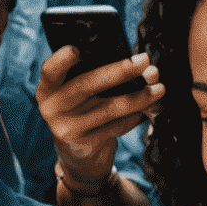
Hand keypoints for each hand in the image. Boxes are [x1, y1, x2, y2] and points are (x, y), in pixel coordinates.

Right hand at [37, 46, 162, 193]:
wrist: (76, 156)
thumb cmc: (79, 113)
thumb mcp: (73, 96)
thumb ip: (89, 77)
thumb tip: (131, 63)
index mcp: (47, 90)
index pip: (50, 71)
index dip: (60, 60)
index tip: (75, 49)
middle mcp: (53, 109)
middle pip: (87, 85)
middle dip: (120, 71)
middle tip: (144, 60)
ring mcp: (68, 128)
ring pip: (109, 108)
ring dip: (138, 97)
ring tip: (159, 89)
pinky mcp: (86, 144)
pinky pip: (117, 126)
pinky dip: (135, 117)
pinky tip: (148, 110)